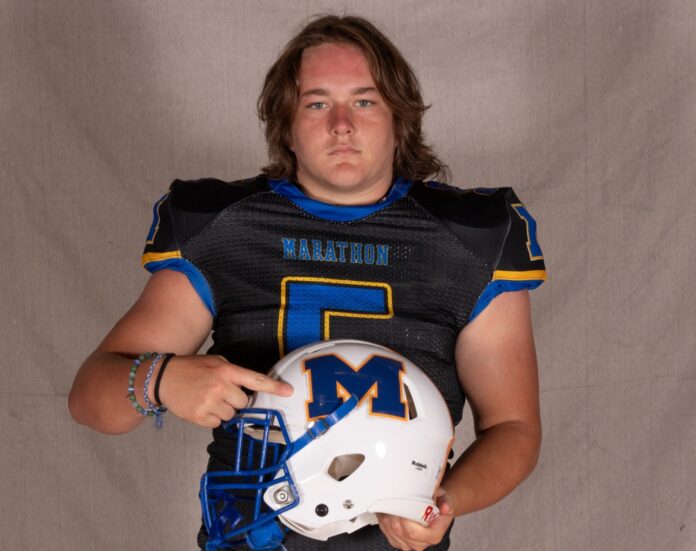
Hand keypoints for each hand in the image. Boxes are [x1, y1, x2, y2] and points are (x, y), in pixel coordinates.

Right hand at [156, 355, 292, 427]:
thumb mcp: (215, 361)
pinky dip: (212, 418)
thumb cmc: (192, 368)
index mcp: (226, 370)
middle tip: (220, 392)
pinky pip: (217, 423)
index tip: (288, 391)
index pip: (255, 379)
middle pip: (244, 402)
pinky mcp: (200, 416)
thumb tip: (249, 387)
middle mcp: (220, 387)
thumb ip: (233, 372)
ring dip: (223, 409)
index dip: (273, 387)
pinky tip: (202, 407)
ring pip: (231, 414)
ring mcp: (210, 402)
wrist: (163, 378)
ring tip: (208, 398)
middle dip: (235, 400)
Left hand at [377, 489, 454, 550]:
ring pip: (390, 530)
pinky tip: (391, 509)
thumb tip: (445, 508)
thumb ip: (446, 502)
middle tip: (395, 499)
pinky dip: (385, 518)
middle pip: (399, 530)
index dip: (404, 519)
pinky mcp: (396, 541)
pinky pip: (385, 530)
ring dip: (388, 515)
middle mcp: (420, 543)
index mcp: (433, 536)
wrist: (436, 509)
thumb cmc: (439, 504)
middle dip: (395, 513)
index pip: (413, 532)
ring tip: (394, 502)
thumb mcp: (446, 498)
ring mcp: (407, 544)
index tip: (402, 505)